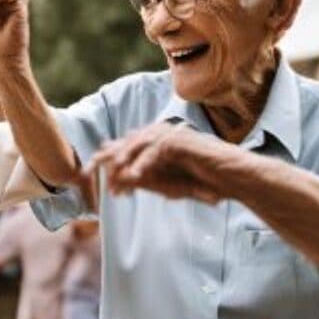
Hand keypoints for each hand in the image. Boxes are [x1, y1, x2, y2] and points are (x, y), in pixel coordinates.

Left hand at [87, 123, 222, 202]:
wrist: (230, 179)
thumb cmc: (201, 181)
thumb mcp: (165, 183)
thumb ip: (142, 179)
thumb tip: (119, 181)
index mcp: (154, 143)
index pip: (123, 149)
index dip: (104, 162)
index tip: (88, 178)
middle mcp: (159, 135)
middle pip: (124, 143)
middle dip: (105, 159)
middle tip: (88, 174)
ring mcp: (170, 135)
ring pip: (138, 145)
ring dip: (122, 162)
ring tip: (111, 178)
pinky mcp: (180, 141)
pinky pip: (157, 151)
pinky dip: (144, 162)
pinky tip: (135, 175)